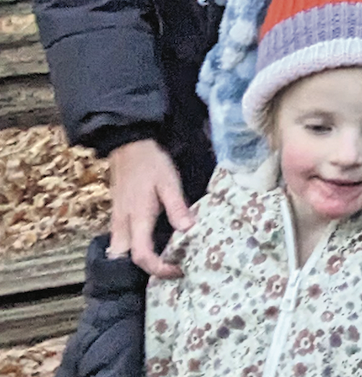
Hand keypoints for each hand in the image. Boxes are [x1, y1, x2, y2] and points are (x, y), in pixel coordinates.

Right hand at [106, 139, 193, 278]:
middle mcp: (123, 224)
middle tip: (170, 267)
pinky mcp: (117, 215)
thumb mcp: (169, 182)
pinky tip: (154, 242)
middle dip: (145, 269)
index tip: (178, 269)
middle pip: (125, 259)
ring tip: (165, 258)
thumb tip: (189, 230)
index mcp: (137, 218)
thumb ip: (177, 207)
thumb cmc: (151, 163)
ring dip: (139, 260)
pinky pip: (121, 240)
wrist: (128, 146)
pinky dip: (134, 248)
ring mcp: (117, 220)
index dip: (158, 268)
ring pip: (120, 251)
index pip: (141, 255)